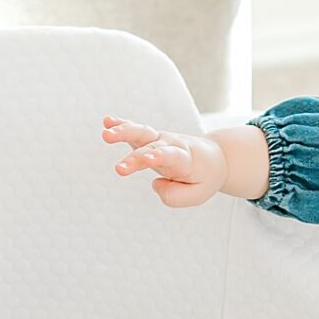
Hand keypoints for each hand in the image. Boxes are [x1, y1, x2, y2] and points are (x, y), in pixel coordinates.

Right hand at [102, 116, 225, 208]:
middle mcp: (171, 145)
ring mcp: (160, 139)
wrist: (212, 157)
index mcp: (185, 159)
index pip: (171, 157)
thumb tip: (155, 184)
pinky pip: (135, 130)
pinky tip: (106, 121)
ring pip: (141, 133)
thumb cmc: (203, 177)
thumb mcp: (197, 194)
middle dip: (135, 157)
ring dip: (124, 132)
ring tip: (106, 134)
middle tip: (118, 169)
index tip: (148, 160)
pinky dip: (121, 124)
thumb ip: (174, 196)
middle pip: (151, 146)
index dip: (159, 157)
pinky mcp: (151, 138)